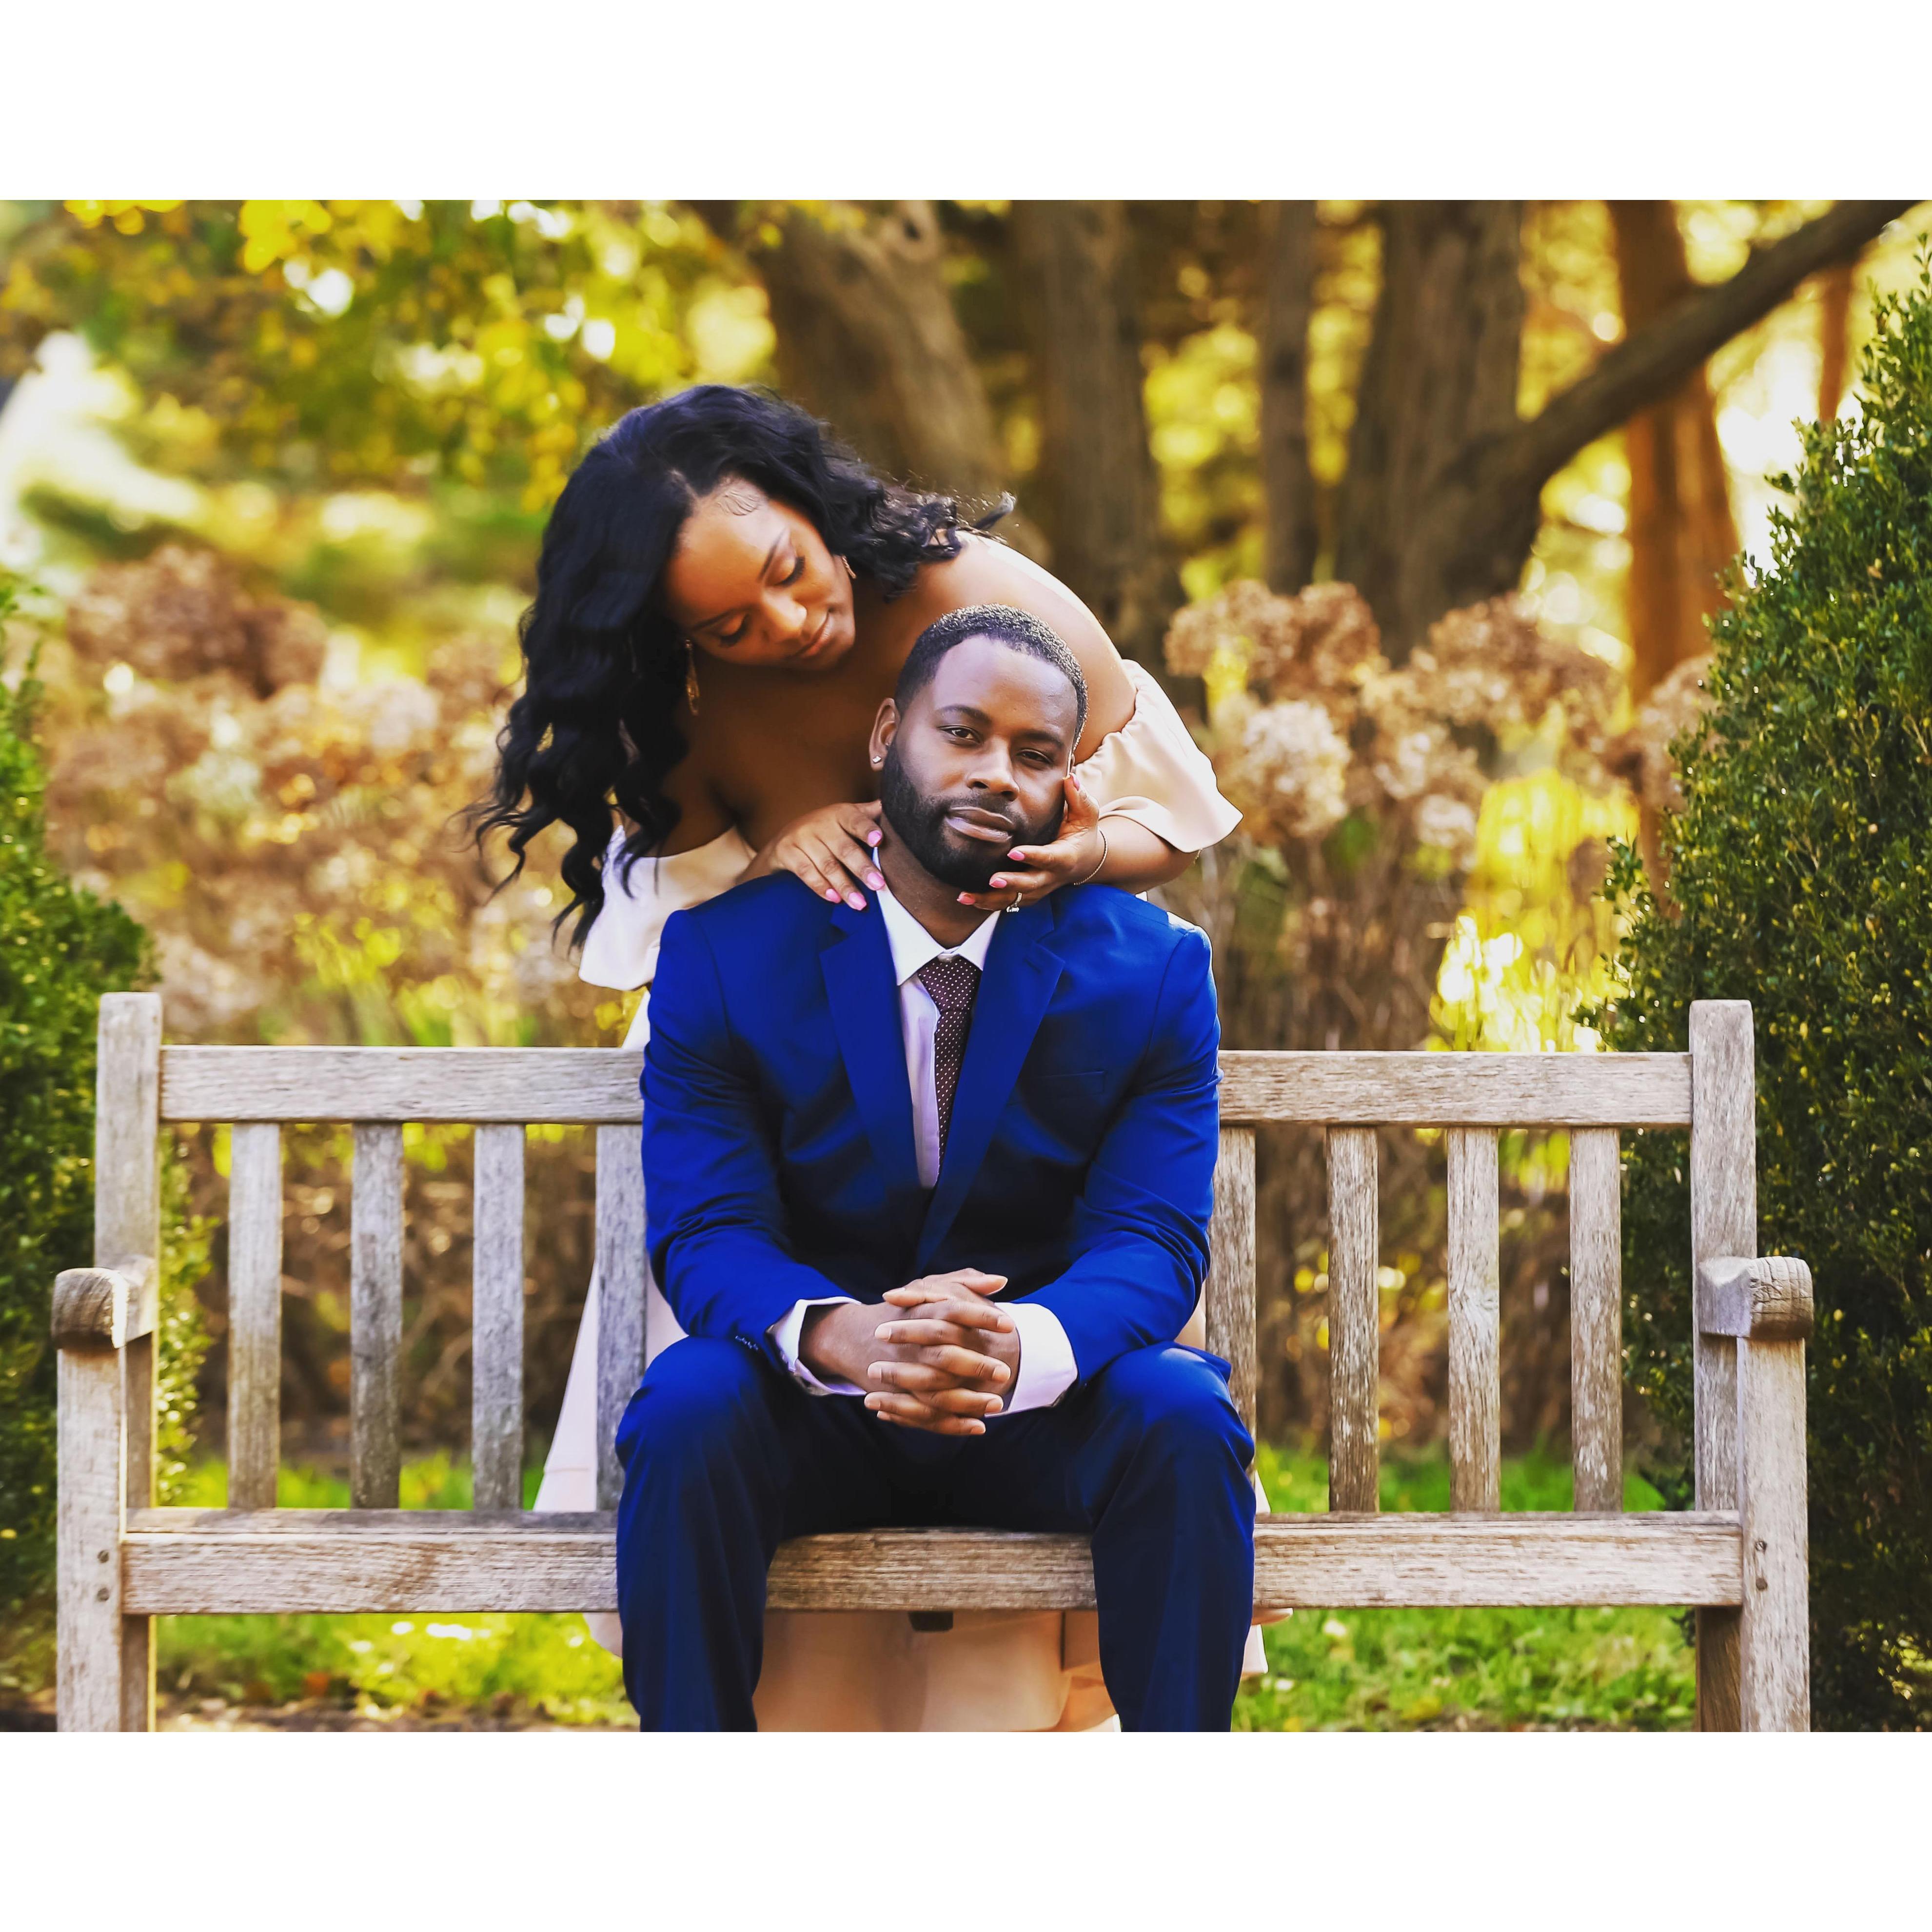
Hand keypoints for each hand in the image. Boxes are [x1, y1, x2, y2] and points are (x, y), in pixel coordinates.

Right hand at [752, 801, 884, 910]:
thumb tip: (893, 806)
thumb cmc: (825, 831)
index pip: (855, 820)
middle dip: (862, 867)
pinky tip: (834, 899)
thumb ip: (867, 815)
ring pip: (827, 864)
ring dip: (845, 885)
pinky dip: (821, 887)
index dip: (867, 829)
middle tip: (878, 884)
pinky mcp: (786, 852)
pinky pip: (806, 872)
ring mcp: (801, 837)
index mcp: (839, 814)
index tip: (879, 840)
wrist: (785, 840)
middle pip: (844, 848)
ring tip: (860, 903)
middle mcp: (820, 823)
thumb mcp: (845, 818)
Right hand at [800, 1269, 1016, 1435]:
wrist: (858, 1337)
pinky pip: (926, 1415)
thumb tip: (1001, 1281)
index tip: (1010, 1324)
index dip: (981, 1316)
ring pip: (936, 1389)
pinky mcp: (899, 1396)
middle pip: (944, 1354)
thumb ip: (965, 1282)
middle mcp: (911, 1342)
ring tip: (998, 1404)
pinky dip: (952, 1423)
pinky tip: (979, 1426)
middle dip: (975, 1365)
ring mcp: (903, 1371)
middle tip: (1005, 1372)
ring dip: (968, 1400)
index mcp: (922, 1312)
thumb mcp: (930, 1289)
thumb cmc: (907, 1311)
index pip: (953, 1310)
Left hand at [956, 774, 1104, 912]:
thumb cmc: (1082, 832)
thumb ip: (1079, 798)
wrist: (1085, 861)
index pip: (1049, 858)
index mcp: (1065, 857)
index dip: (1033, 856)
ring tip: (966, 896)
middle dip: (1011, 883)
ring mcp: (1039, 888)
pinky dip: (987, 903)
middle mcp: (1051, 877)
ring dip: (991, 900)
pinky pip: (1007, 902)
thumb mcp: (1086, 814)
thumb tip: (1070, 779)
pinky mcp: (1027, 894)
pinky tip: (967, 899)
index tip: (1013, 852)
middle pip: (1031, 885)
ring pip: (1015, 899)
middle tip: (992, 880)